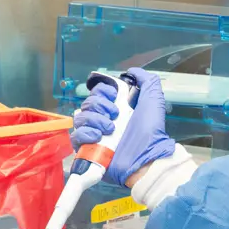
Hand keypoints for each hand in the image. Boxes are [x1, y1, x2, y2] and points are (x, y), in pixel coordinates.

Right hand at [70, 68, 174, 187]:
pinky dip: (85, 133)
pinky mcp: (87, 149)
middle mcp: (102, 119)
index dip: (103, 92)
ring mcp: (93, 135)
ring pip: (80, 117)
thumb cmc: (150, 131)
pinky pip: (76, 136)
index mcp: (115, 108)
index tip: (114, 97)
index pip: (97, 92)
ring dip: (94, 119)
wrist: (146, 158)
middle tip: (115, 115)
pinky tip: (98, 137)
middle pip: (87, 103)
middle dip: (100, 106)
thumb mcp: (153, 101)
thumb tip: (132, 70)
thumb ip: (147, 81)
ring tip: (110, 129)